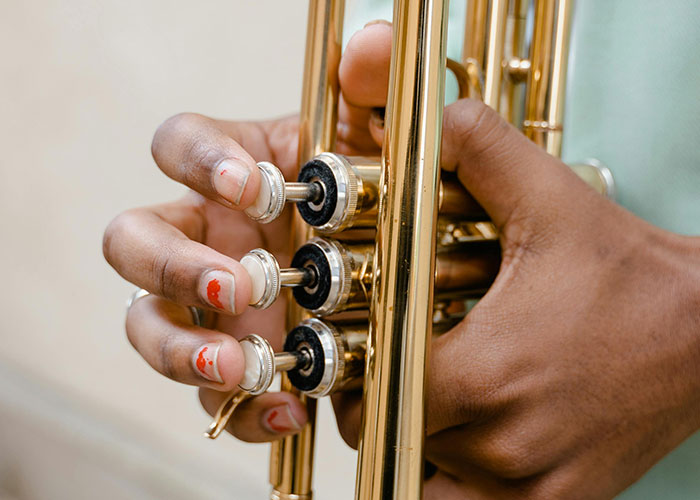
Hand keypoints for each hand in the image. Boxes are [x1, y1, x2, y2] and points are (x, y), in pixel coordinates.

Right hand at [102, 31, 381, 439]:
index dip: (200, 162)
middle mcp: (204, 235)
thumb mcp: (379, 156)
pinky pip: (208, 394)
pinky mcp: (230, 360)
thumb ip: (376, 98)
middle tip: (233, 286)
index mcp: (232, 174)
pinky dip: (239, 408)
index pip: (177, 145)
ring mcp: (209, 304)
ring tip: (244, 366)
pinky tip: (286, 409)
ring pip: (147, 323)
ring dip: (182, 350)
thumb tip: (371, 45)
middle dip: (171, 265)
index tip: (252, 188)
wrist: (394, 280)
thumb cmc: (371, 209)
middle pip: (132, 241)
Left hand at [332, 24, 699, 498]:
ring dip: (413, 450)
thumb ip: (485, 153)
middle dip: (380, 409)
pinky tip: (465, 442)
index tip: (363, 353)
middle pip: (396, 439)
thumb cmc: (629, 275)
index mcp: (484, 374)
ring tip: (422, 411)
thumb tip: (442, 116)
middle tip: (385, 376)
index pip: (376, 393)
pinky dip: (455, 484)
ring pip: (426, 486)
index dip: (358, 374)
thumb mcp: (553, 201)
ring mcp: (532, 481)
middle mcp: (503, 441)